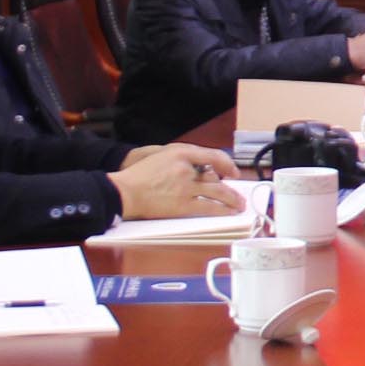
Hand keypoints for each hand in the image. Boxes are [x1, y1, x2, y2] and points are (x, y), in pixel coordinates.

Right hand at [110, 144, 245, 218]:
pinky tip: (228, 213)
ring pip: (217, 192)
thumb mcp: (160, 155)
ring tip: (239, 205)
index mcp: (180, 152)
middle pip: (215, 176)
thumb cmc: (139, 175)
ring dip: (231, 199)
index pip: (212, 155)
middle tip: (238, 193)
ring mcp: (185, 187)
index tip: (232, 171)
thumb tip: (202, 169)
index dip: (226, 164)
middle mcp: (186, 168)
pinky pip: (208, 207)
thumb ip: (181, 159)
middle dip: (230, 186)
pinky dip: (221, 211)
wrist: (125, 191)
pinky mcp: (182, 205)